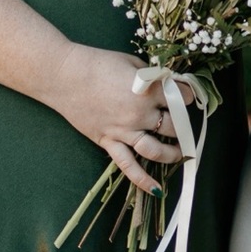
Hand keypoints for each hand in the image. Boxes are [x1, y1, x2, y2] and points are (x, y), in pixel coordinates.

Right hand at [51, 44, 194, 194]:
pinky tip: (156, 189)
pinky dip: (142, 179)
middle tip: (183, 124)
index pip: (182, 97)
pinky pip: (128, 165)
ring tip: (179, 153)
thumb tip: (166, 83)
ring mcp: (123, 131)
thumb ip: (152, 75)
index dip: (187, 95)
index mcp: (148, 90)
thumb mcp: (131, 62)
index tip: (186, 95)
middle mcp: (139, 114)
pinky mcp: (107, 141)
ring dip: (172, 153)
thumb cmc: (96, 63)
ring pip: (156, 150)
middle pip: (172, 126)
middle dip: (182, 125)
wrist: (63, 76)